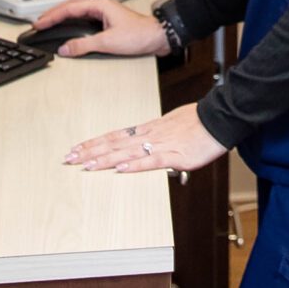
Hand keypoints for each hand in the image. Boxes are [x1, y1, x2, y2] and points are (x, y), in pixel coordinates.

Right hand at [32, 0, 168, 57]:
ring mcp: (106, 11)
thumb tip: (65, 48)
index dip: (52, 16)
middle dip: (54, 12)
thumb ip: (84, 45)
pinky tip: (70, 25)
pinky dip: (73, 19)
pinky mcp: (109, 19)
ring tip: (50, 22)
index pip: (69, 8)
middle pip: (72, 4)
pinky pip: (85, 15)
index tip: (39, 23)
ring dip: (63, 14)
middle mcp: (102, 5)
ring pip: (78, 8)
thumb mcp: (108, 42)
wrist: (157, 37)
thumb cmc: (139, 35)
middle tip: (40, 22)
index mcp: (100, 5)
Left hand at [63, 103, 226, 173]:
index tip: (78, 148)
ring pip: (127, 152)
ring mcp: (160, 144)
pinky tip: (120, 169)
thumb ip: (158, 137)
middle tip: (70, 158)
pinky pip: (151, 160)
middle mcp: (149, 135)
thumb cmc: (198, 121)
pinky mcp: (174, 155)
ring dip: (105, 159)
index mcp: (149, 128)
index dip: (95, 142)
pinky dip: (135, 165)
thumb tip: (147, 146)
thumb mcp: (172, 125)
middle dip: (91, 151)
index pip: (115, 135)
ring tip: (86, 165)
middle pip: (115, 143)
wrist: (218, 118)